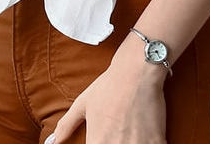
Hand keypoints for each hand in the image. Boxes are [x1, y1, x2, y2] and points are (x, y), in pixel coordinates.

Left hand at [50, 48, 166, 143]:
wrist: (136, 72)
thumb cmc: (108, 86)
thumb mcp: (82, 104)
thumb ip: (66, 125)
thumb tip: (52, 141)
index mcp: (97, 143)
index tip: (104, 141)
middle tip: (120, 137)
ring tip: (131, 137)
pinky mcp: (156, 142)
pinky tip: (146, 138)